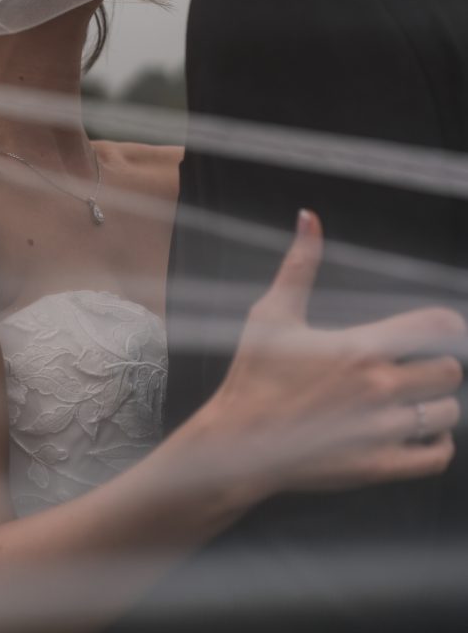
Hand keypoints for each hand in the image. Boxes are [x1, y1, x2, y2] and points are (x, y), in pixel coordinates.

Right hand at [203, 211, 464, 505]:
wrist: (236, 442)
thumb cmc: (253, 375)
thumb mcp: (271, 315)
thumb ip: (299, 264)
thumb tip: (308, 216)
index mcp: (360, 347)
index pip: (440, 328)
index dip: (446, 325)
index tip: (434, 331)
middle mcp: (379, 388)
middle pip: (450, 371)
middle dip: (436, 365)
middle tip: (413, 367)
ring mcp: (382, 431)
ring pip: (447, 413)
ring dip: (434, 404)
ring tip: (409, 400)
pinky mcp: (379, 466)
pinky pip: (438, 457)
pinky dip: (436, 443)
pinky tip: (414, 431)